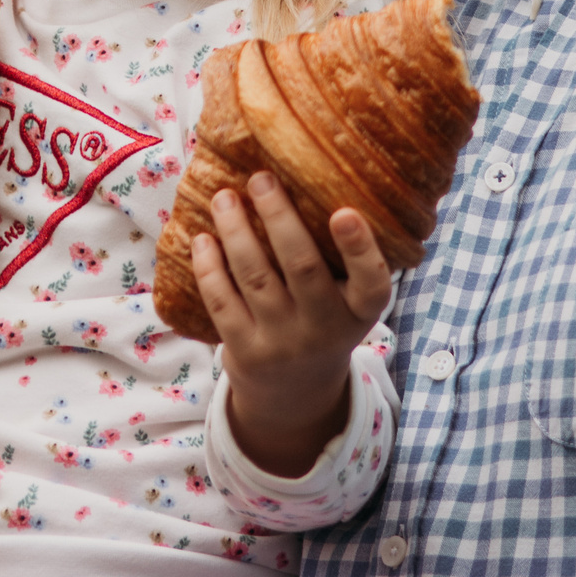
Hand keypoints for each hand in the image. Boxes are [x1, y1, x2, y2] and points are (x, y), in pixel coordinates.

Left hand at [192, 171, 392, 478]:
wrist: (294, 398)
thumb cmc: (322, 323)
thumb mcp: (346, 303)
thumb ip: (339, 260)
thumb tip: (311, 178)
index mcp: (359, 313)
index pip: (372, 284)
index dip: (360, 248)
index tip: (344, 211)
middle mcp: (325, 329)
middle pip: (302, 267)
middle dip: (278, 217)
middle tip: (261, 178)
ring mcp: (283, 343)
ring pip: (255, 277)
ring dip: (235, 230)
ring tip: (224, 197)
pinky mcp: (245, 352)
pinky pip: (222, 301)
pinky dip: (209, 266)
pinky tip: (203, 238)